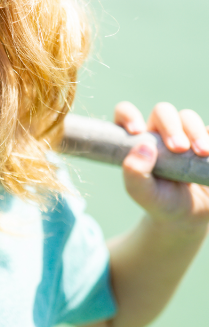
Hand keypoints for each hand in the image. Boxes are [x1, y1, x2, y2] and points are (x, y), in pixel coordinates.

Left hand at [116, 101, 208, 230]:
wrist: (189, 215)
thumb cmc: (159, 201)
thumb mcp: (142, 193)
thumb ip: (134, 173)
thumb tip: (143, 147)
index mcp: (137, 139)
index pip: (126, 113)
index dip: (128, 115)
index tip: (137, 131)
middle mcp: (159, 133)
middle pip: (162, 111)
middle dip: (170, 126)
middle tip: (179, 148)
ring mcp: (184, 135)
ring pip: (187, 116)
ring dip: (195, 130)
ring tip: (202, 152)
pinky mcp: (206, 141)